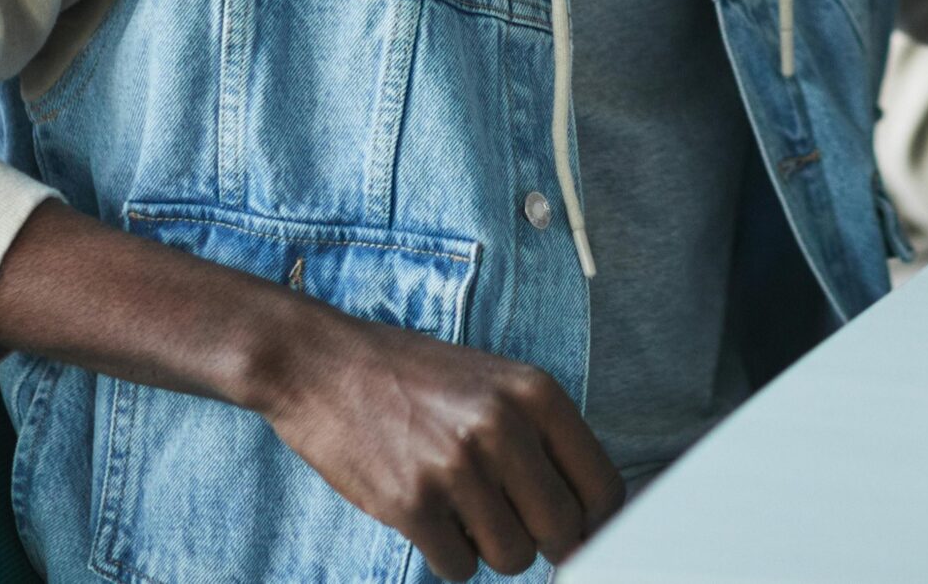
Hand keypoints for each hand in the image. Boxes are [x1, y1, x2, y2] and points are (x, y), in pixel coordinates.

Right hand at [259, 314, 625, 580]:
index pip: (603, 488)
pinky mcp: (410, 503)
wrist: (324, 365)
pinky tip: (430, 518)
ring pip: (513, 557)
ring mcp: (456, 466)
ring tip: (463, 511)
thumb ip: (544, 439)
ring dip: (491, 548)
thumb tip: (589, 514)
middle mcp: (503, 427)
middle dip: (544, 540)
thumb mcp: (496, 384)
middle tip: (514, 524)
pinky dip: (448, 556)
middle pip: (563, 530)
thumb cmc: (415, 379)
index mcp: (535, 393)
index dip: (596, 522)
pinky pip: (459, 567)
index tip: (578, 531)